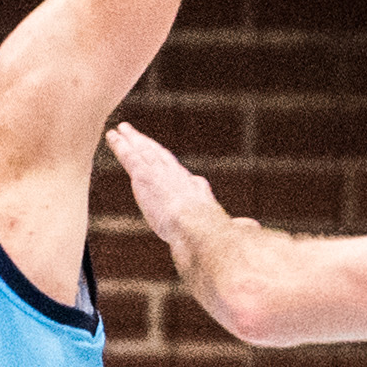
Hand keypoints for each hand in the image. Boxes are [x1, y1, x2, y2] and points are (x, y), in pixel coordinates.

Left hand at [106, 121, 227, 276]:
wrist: (199, 229)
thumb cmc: (214, 234)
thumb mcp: (226, 232)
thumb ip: (238, 227)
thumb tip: (253, 227)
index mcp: (196, 192)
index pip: (182, 177)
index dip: (174, 170)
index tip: (170, 166)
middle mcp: (177, 178)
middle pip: (160, 158)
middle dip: (149, 147)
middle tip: (138, 136)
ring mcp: (159, 175)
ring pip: (142, 153)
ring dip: (130, 141)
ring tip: (119, 131)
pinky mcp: (144, 176)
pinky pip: (129, 157)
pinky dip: (121, 146)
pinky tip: (113, 137)